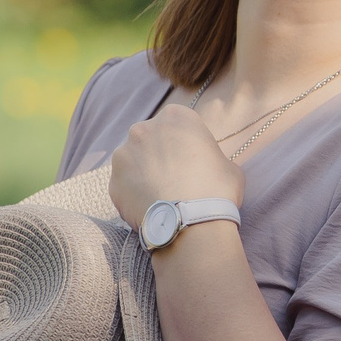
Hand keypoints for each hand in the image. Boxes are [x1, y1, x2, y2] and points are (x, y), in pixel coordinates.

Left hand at [109, 102, 245, 227]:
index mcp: (175, 117)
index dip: (186, 142)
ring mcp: (123, 155)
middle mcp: (143, 129)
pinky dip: (135, 194)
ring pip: (133, 161)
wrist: (191, 223)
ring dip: (144, 173)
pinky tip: (151, 208)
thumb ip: (209, 156)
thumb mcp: (228, 164)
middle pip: (151, 139)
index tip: (193, 159)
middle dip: (159, 154)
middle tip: (175, 177)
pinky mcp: (113, 182)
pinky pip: (125, 186)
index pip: (178, 124)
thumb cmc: (217, 189)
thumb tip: (204, 164)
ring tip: (162, 196)